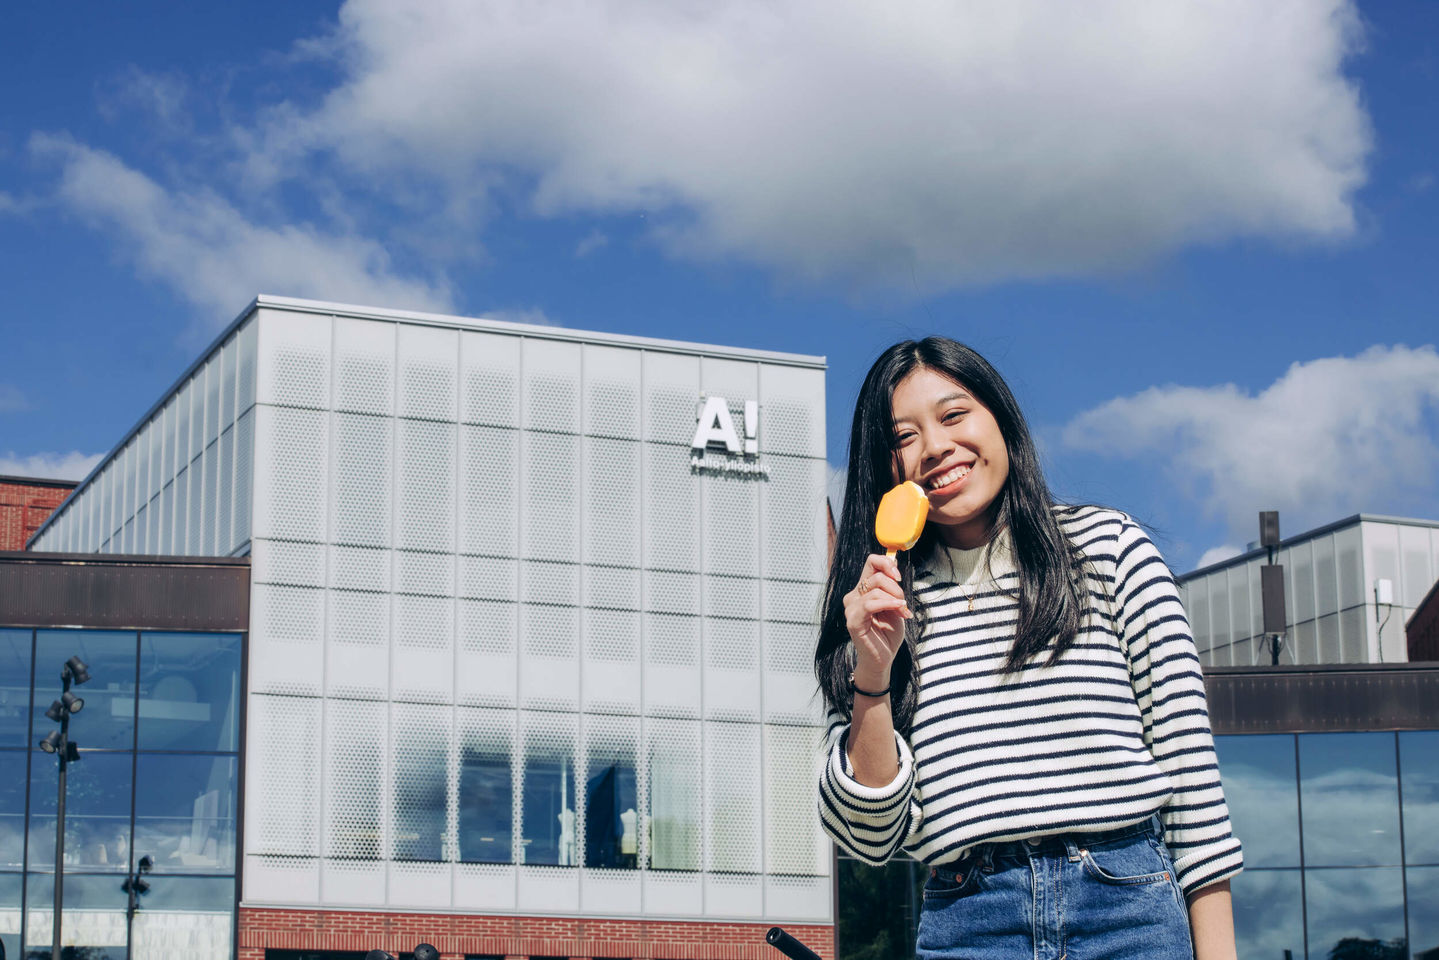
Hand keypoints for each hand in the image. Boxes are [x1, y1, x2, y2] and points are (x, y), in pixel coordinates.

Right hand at [843, 554, 911, 685]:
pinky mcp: (853, 621)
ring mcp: (852, 608)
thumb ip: (892, 587)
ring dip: (894, 598)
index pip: (871, 563)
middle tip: (903, 602)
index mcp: (863, 590)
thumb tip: (894, 564)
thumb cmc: (888, 634)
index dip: (886, 563)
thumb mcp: (895, 605)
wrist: (884, 658)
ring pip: (874, 589)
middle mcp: (854, 596)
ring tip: (902, 611)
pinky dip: (887, 604)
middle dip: (895, 586)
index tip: (899, 575)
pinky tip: (898, 610)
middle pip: (875, 575)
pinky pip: (870, 604)